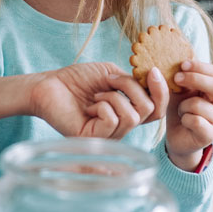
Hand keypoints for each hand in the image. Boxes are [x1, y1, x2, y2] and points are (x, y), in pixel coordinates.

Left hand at [30, 63, 168, 139]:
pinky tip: (88, 107)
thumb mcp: (111, 74)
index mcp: (129, 110)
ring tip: (95, 95)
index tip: (152, 72)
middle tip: (109, 80)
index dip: (161, 91)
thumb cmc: (77, 79)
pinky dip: (102, 106)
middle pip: (151, 112)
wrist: (50, 85)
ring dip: (113, 96)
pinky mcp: (96, 140)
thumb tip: (153, 84)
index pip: (158, 109)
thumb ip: (133, 82)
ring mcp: (110, 135)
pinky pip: (113, 121)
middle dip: (132, 88)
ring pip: (132, 117)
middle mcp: (123, 126)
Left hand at [166, 60, 212, 170]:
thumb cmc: (180, 109)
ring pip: (198, 104)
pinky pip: (194, 120)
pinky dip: (184, 119)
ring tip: (181, 111)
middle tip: (176, 78)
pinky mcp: (210, 135)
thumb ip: (180, 77)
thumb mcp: (179, 90)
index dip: (200, 66)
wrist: (178, 136)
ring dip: (183, 106)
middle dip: (194, 79)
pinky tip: (184, 121)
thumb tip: (173, 59)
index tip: (182, 64)